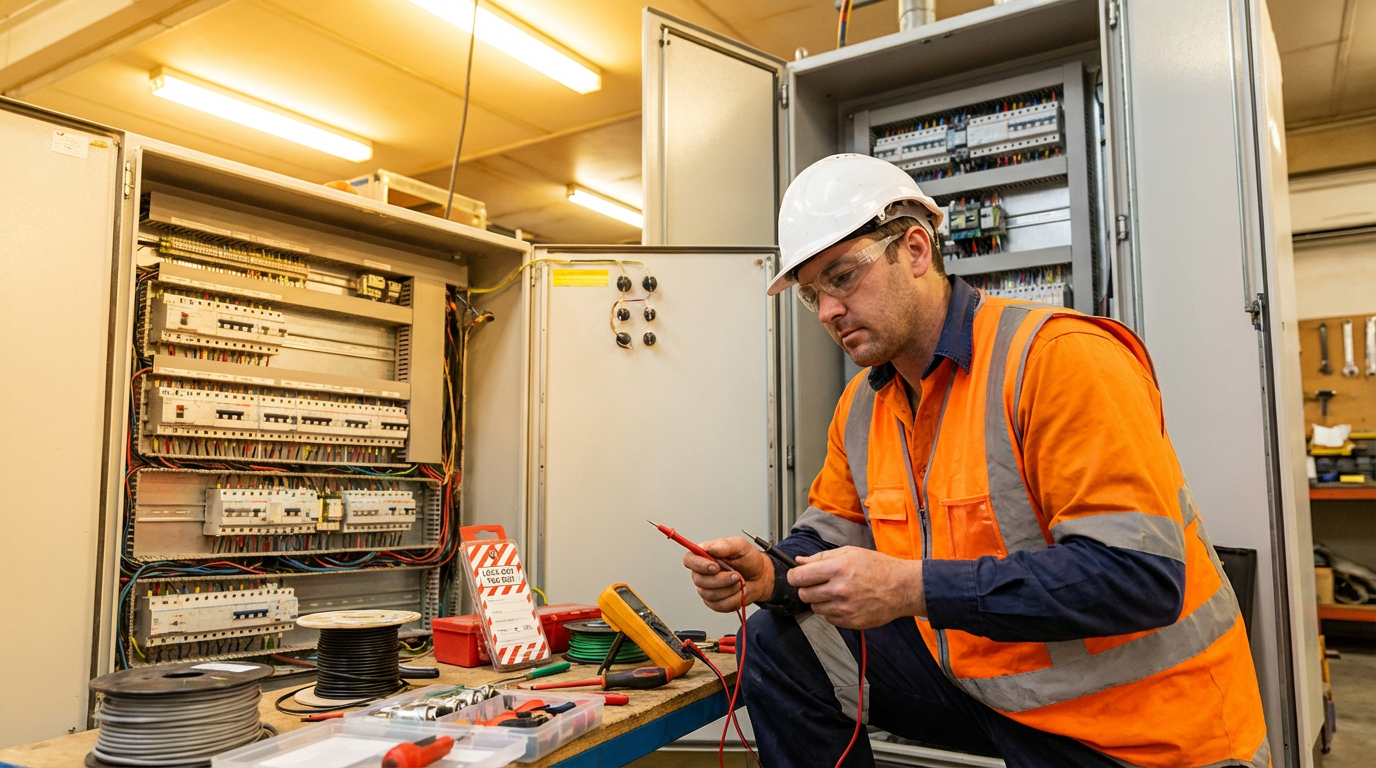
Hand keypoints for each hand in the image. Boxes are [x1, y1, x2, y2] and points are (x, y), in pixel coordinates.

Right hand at [682, 537, 774, 612]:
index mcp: (704, 556)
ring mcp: (707, 589)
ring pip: (710, 595)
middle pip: (699, 581)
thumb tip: (709, 547)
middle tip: (736, 574)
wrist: (760, 577)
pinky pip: (719, 605)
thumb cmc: (749, 560)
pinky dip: (733, 599)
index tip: (715, 567)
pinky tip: (738, 591)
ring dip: (730, 589)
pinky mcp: (714, 603)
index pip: (689, 560)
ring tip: (739, 581)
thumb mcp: (741, 546)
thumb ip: (725, 545)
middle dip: (721, 580)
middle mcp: (702, 573)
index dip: (699, 565)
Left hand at [789, 547, 925, 628]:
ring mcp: (844, 608)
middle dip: (807, 588)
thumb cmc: (878, 567)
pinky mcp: (851, 622)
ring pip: (815, 608)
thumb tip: (799, 561)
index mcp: (837, 568)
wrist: (903, 588)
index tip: (797, 576)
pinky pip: (829, 619)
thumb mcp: (850, 552)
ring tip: (838, 592)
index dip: (794, 576)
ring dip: (821, 600)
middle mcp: (839, 589)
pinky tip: (846, 602)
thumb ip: (821, 557)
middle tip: (819, 583)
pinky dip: (833, 612)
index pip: (798, 577)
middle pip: (803, 594)